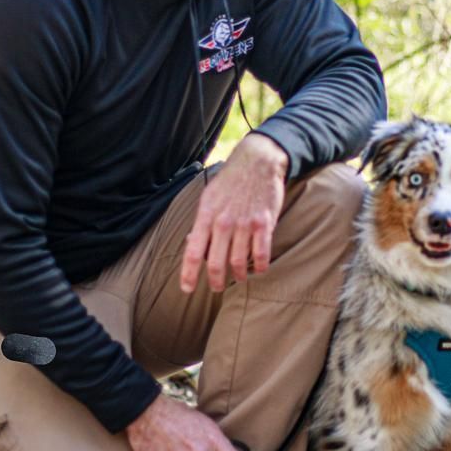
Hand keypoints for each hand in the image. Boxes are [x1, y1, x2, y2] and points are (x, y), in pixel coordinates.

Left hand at [180, 133, 288, 293]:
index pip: (193, 252)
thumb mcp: (208, 197)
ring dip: (238, 275)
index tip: (186, 289)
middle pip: (216, 263)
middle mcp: (223, 221)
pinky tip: (259, 269)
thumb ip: (201, 222)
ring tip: (238, 277)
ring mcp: (244, 223)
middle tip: (216, 288)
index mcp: (206, 215)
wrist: (258, 161)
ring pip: (239, 262)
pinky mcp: (264, 223)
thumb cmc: (230, 181)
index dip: (188, 274)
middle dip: (216, 281)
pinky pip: (262, 253)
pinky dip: (260, 266)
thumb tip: (191, 243)